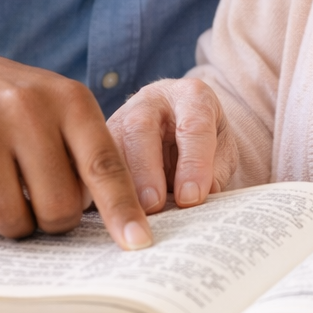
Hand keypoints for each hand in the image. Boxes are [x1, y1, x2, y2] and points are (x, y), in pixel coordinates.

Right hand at [0, 46, 152, 246]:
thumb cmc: (20, 108)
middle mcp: (24, 105)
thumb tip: (123, 228)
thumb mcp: (63, 113)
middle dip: (52, 222)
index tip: (138, 243)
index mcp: (69, 100)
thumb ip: (91, 158)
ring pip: (6, 216)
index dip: (121, 209)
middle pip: (55, 204)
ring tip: (9, 201)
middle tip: (42, 209)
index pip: (103, 165)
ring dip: (11, 225)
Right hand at [108, 78, 238, 212]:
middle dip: (146, 171)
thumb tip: (194, 202)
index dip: (193, 164)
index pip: (193, 126)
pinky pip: (90, 159)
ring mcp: (120, 115)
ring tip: (130, 216)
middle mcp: (152, 100)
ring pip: (109, 143)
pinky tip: (106, 211)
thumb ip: (214, 172)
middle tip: (153, 207)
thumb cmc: (203, 139)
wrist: (178, 121)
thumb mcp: (221, 150)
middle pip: (140, 129)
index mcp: (191, 96)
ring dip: (118, 183)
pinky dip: (98, 187)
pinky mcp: (99, 136)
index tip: (191, 199)